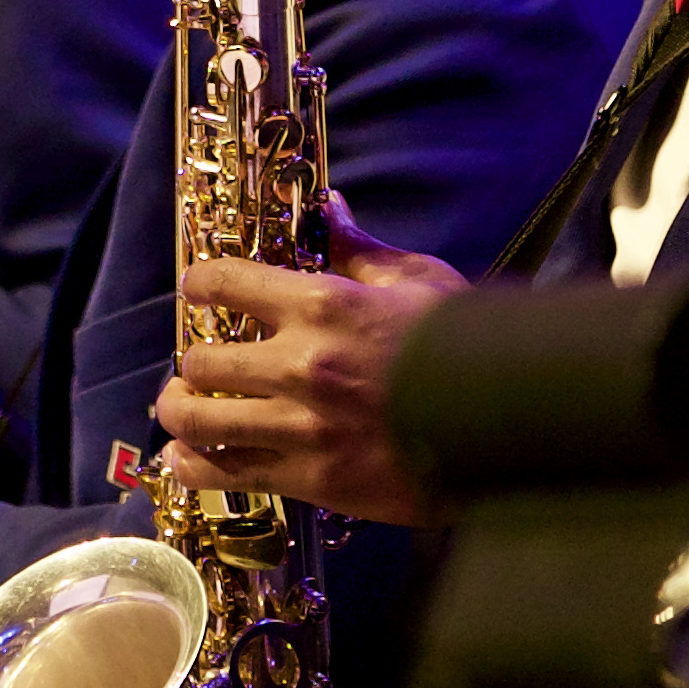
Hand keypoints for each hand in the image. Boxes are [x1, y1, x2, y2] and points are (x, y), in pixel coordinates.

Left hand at [151, 195, 464, 525]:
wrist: (506, 424)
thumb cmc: (466, 343)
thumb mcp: (418, 280)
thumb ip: (360, 249)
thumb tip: (330, 208)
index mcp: (323, 305)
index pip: (224, 282)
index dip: (200, 283)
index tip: (198, 288)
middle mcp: (301, 365)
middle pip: (201, 361)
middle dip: (191, 360)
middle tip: (197, 363)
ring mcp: (303, 426)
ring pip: (200, 421)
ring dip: (182, 412)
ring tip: (183, 408)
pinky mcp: (312, 478)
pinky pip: (229, 474)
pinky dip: (196, 466)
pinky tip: (186, 459)